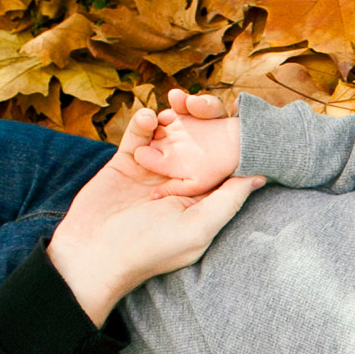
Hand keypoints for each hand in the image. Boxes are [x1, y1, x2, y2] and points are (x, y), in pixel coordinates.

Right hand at [47, 107, 264, 323]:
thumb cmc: (149, 248)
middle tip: (203, 102)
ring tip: (178, 101)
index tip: (240, 118)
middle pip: (198, 144)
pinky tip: (148, 116)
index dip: (231, 142)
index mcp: (202, 200)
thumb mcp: (198, 228)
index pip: (224, 166)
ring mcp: (153, 171)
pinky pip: (139, 135)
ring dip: (173, 117)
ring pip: (169, 135)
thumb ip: (228, 201)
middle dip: (202, 122)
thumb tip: (260, 178)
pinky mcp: (127, 163)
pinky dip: (143, 121)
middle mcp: (179, 184)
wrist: (93, 252)